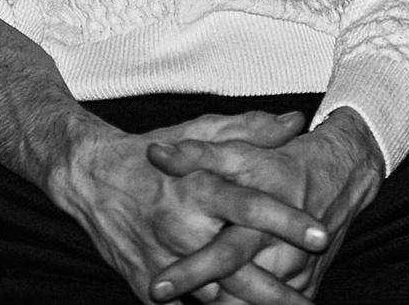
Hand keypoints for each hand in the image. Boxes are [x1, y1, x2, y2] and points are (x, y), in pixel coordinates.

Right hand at [48, 112, 327, 304]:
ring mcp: (163, 262)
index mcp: (195, 187)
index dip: (287, 220)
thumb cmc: (149, 153)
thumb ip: (248, 131)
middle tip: (310, 298)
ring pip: (217, 297)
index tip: (322, 234)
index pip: (249, 206)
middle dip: (278, 290)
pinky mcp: (149, 285)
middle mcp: (180, 228)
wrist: (87, 179)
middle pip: (238, 267)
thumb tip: (295, 121)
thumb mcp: (197, 133)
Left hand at [146, 109, 386, 303]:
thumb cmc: (282, 162)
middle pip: (238, 289)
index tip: (157, 288)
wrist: (341, 174)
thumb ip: (197, 154)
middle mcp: (282, 255)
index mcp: (261, 224)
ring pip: (255, 303)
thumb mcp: (241, 151)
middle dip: (201, 296)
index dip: (191, 272)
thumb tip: (155, 155)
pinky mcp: (306, 284)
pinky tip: (219, 303)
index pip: (223, 254)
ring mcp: (296, 275)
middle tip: (160, 296)